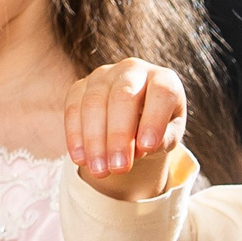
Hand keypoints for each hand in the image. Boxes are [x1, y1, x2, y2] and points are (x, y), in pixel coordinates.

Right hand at [64, 58, 184, 199]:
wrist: (135, 118)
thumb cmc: (156, 128)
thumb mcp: (168, 136)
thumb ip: (162, 140)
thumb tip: (141, 149)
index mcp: (163, 79)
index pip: (161, 93)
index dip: (154, 120)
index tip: (147, 149)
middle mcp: (133, 70)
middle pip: (123, 96)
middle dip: (119, 135)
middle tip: (119, 168)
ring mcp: (104, 75)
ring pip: (94, 102)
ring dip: (95, 140)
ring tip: (99, 170)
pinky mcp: (80, 86)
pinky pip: (73, 108)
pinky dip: (76, 135)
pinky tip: (80, 159)